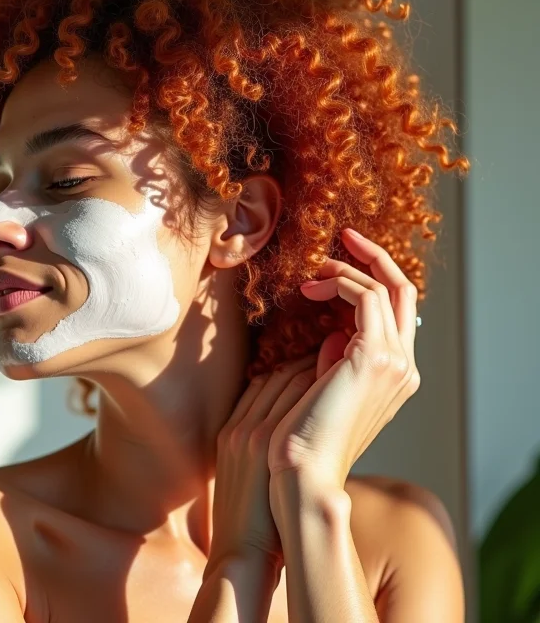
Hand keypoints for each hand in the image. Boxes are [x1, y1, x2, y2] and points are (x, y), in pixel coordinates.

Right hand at [208, 354, 317, 570]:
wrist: (240, 553)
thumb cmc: (252, 519)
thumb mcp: (247, 472)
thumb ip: (263, 441)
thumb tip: (291, 424)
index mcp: (232, 430)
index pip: (261, 382)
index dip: (289, 365)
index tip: (312, 359)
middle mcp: (239, 425)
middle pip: (272, 374)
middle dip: (303, 356)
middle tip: (332, 345)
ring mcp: (248, 431)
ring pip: (283, 378)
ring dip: (312, 364)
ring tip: (340, 355)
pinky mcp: (261, 443)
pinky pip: (289, 397)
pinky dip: (311, 381)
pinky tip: (335, 377)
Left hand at [267, 227, 420, 491]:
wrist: (303, 471)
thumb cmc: (304, 434)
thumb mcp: (324, 388)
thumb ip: (335, 359)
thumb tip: (331, 334)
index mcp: (395, 374)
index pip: (396, 311)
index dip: (372, 279)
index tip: (338, 261)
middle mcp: (403, 366)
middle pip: (403, 291)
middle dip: (373, 257)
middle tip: (343, 237)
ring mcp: (394, 362)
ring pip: (382, 289)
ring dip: (344, 271)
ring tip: (310, 276)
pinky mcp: (373, 356)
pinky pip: (364, 297)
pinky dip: (339, 283)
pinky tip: (310, 292)